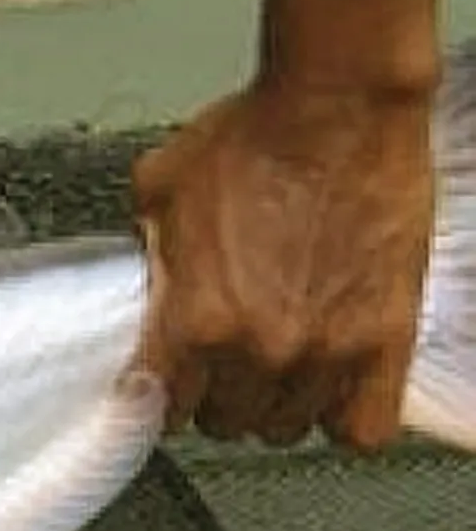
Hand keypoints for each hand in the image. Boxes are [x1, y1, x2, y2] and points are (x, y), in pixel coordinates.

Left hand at [131, 78, 434, 449]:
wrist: (337, 103)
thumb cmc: (255, 134)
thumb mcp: (160, 195)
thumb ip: (150, 259)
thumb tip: (144, 290)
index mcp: (195, 320)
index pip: (161, 406)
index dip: (162, 392)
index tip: (167, 385)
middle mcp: (259, 348)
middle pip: (223, 422)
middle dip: (217, 394)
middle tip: (225, 361)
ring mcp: (325, 351)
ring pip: (286, 427)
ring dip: (276, 403)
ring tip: (277, 366)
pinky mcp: (385, 340)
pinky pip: (364, 427)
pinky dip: (347, 417)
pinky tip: (333, 390)